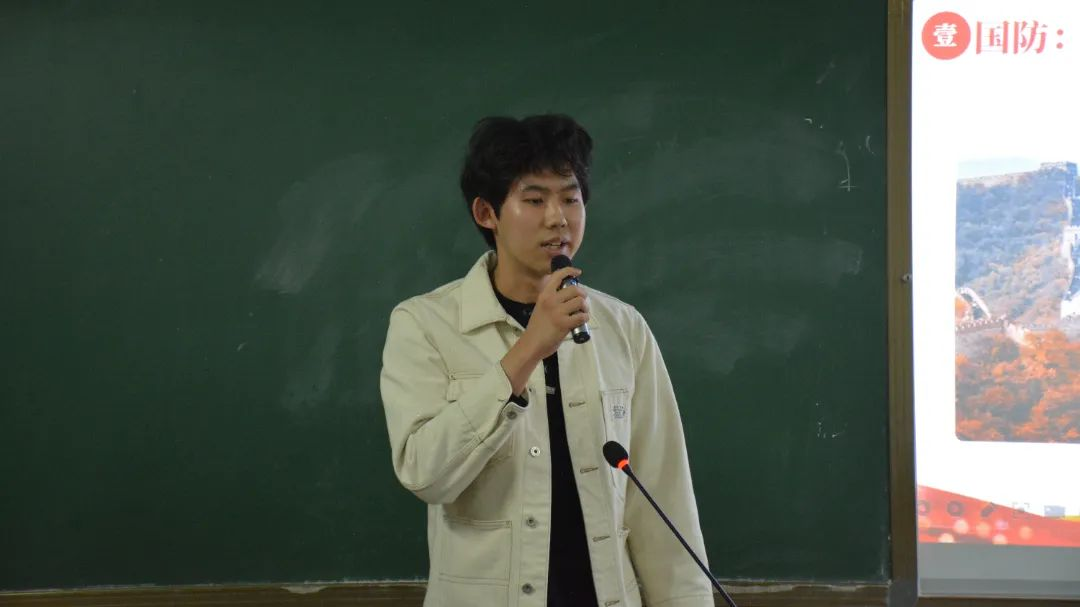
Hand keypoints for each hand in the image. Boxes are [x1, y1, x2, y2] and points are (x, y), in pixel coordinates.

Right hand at [499, 267, 589, 395]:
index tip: (578, 273)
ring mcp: (557, 311)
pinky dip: (585, 317)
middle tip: (582, 301)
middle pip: (575, 289)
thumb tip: (569, 296)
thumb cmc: (537, 327)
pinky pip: (581, 316)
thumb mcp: (541, 307)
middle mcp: (551, 300)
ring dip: (585, 307)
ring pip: (580, 302)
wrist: (532, 344)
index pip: (557, 276)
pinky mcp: (564, 323)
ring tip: (582, 312)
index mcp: (544, 295)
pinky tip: (582, 320)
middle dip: (582, 295)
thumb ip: (552, 300)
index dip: (570, 271)